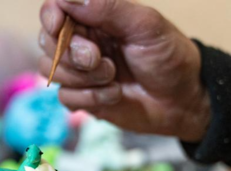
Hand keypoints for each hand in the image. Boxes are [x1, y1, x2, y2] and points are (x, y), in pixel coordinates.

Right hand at [39, 0, 210, 141]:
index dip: (51, 17)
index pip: (56, 9)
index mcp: (96, 17)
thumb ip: (108, 7)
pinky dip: (90, 99)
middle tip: (99, 59)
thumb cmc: (169, 57)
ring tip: (114, 78)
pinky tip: (114, 95)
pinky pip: (65, 97)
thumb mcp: (145, 25)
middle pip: (48, 42)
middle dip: (71, 53)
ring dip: (84, 78)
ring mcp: (82, 72)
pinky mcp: (84, 99)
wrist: (183, 100)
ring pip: (53, 71)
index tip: (58, 25)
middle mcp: (84, 41)